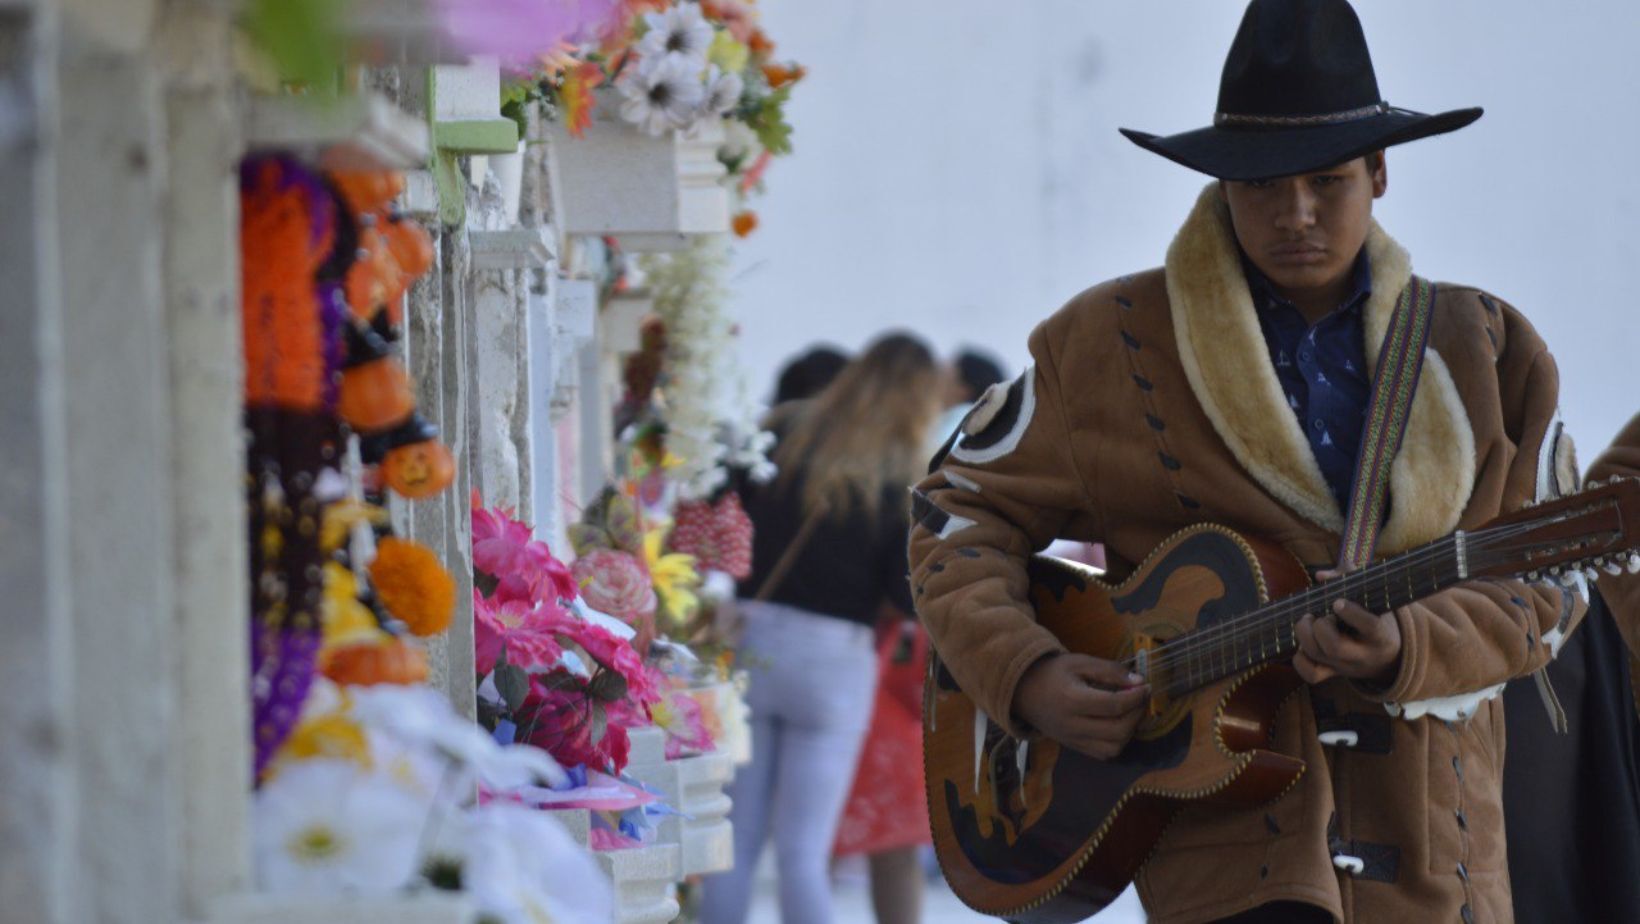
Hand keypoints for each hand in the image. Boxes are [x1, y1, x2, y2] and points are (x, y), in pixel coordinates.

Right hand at [1012, 653, 1149, 759]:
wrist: (1024, 691)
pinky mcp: (1075, 747)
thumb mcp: (1080, 662)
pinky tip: (1118, 724)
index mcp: (1072, 700)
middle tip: (1140, 698)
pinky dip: (1118, 741)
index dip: (1136, 697)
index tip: (1146, 686)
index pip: (1114, 705)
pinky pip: (1104, 753)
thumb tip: (1139, 682)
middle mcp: (1072, 725)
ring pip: (1113, 748)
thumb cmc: (1054, 673)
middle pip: (1117, 730)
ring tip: (1130, 712)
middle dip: (1137, 714)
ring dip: (1129, 731)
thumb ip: (1110, 670)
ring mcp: (1073, 740)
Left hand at [1292, 570, 1402, 685]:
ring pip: (1319, 657)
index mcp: (1380, 634)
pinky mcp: (1333, 674)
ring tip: (1307, 621)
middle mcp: (1363, 654)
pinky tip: (1303, 644)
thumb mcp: (1373, 599)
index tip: (1338, 602)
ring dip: (1305, 636)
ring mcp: (1346, 666)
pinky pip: (1311, 674)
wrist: (1387, 657)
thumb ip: (1349, 578)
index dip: (1352, 614)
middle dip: (1320, 627)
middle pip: (1335, 647)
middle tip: (1317, 615)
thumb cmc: (1376, 617)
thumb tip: (1320, 576)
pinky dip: (1300, 659)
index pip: (1370, 627)